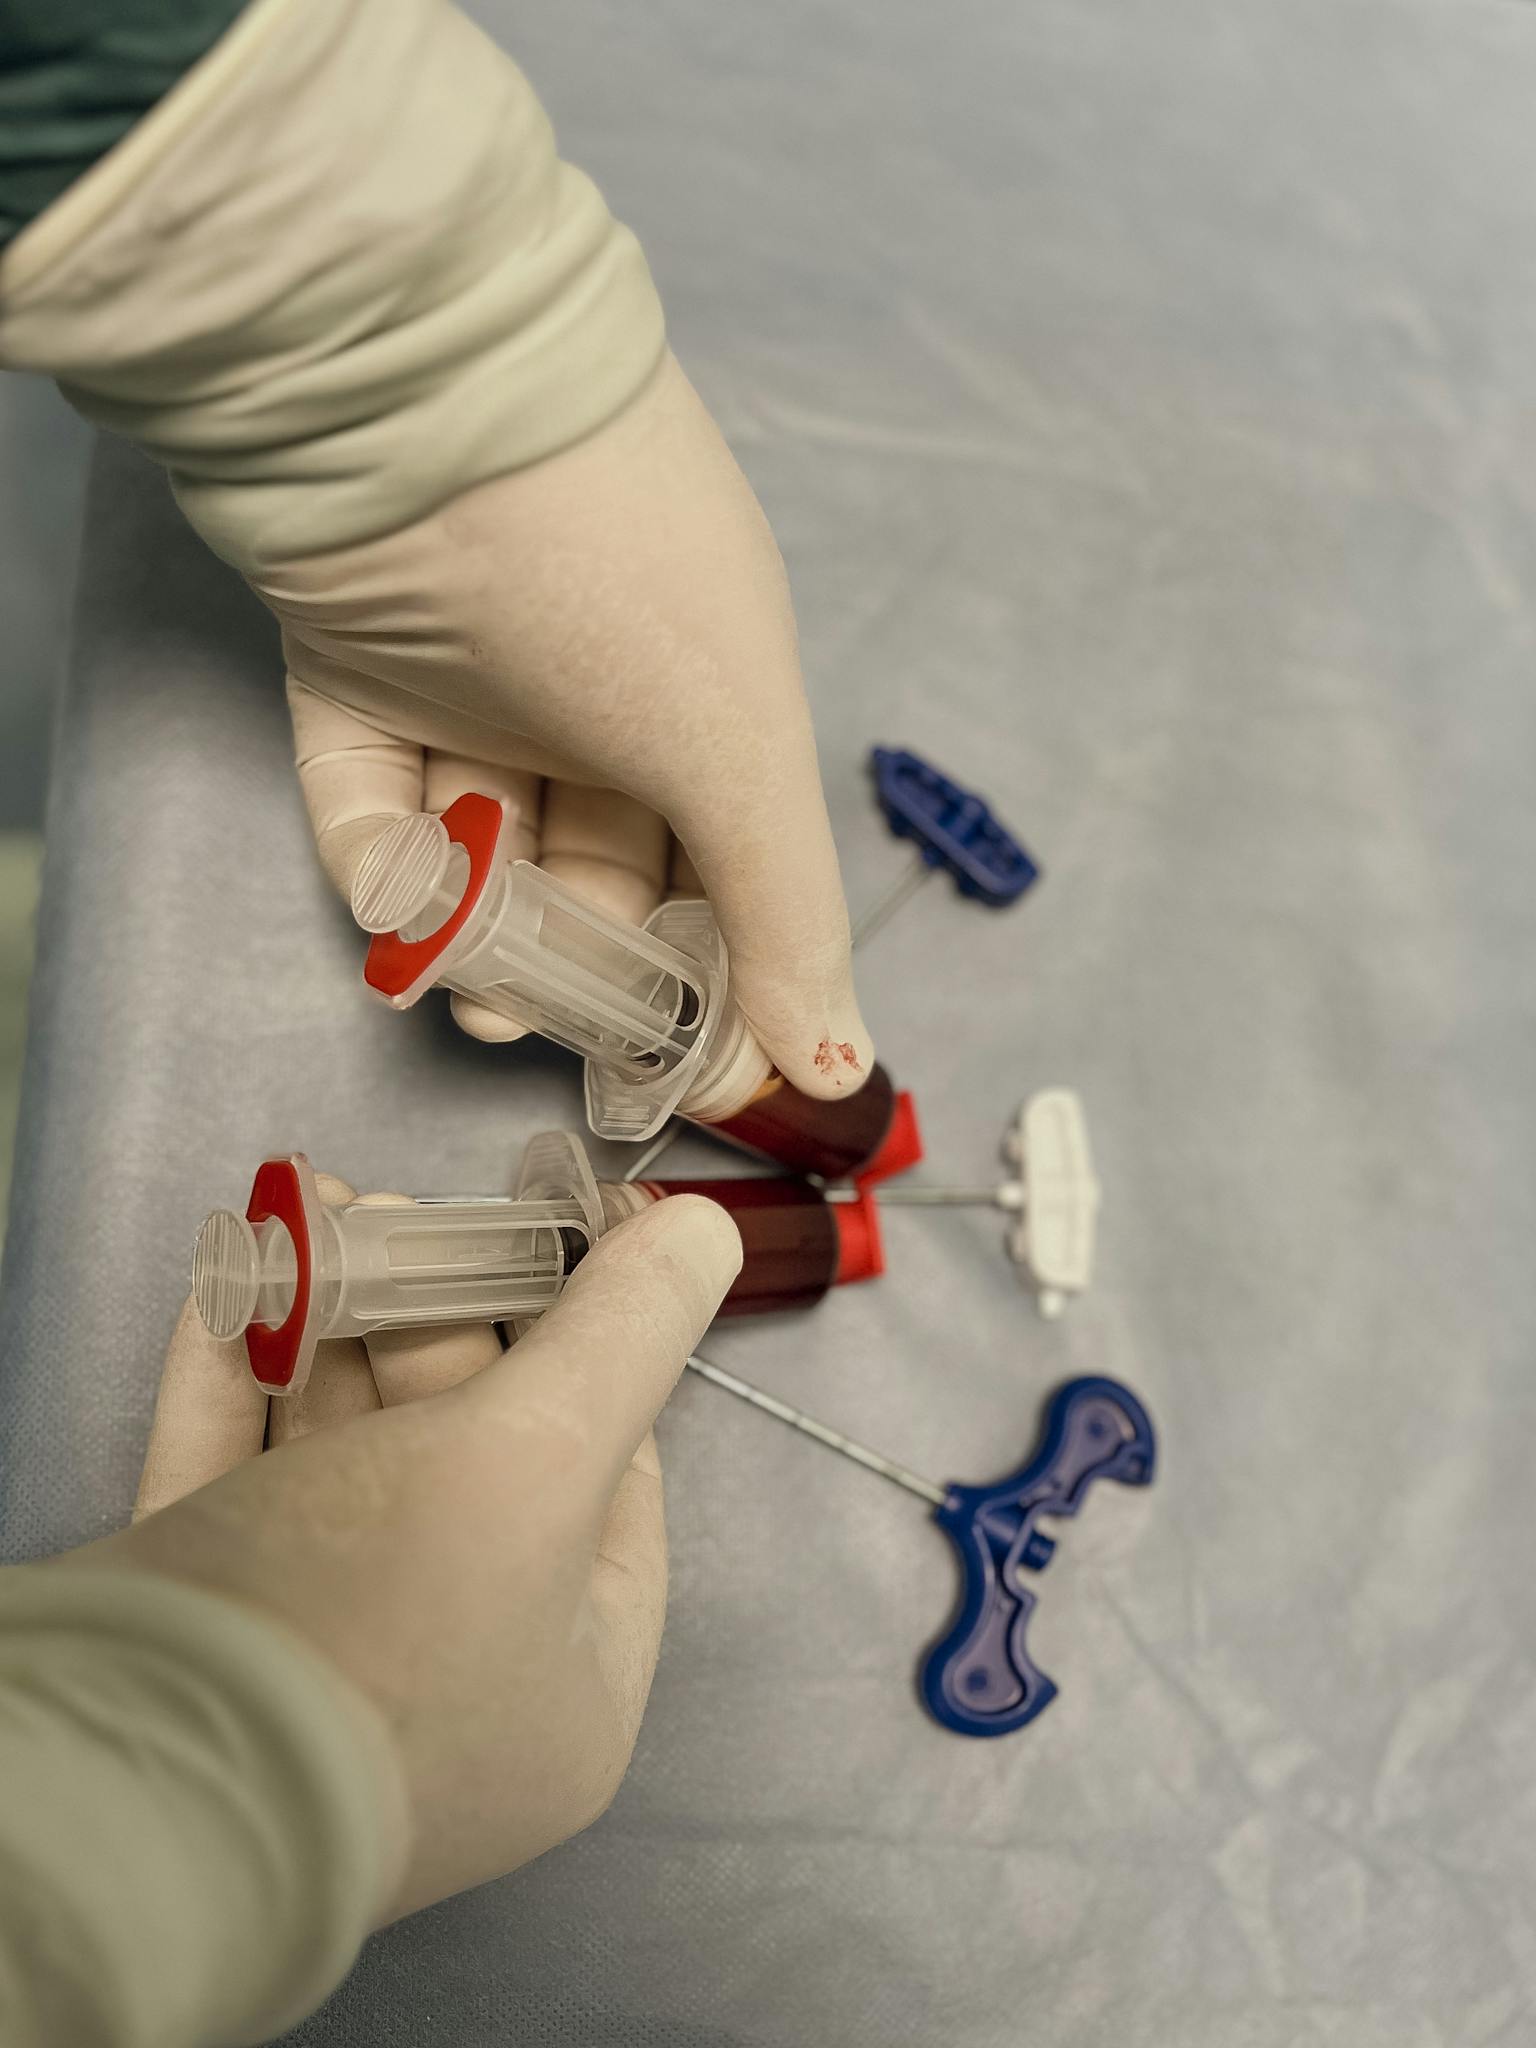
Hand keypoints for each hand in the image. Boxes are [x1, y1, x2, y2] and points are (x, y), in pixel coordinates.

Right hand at [70, 1178, 741, 1918]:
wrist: (122, 1771)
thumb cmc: (371, 1627)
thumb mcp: (536, 1458)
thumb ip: (624, 1337)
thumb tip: (709, 1234)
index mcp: (566, 1677)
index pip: (608, 1479)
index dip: (580, 1341)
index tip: (540, 1235)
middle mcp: (453, 1676)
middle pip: (468, 1452)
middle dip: (426, 1315)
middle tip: (389, 1218)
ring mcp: (321, 1656)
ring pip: (342, 1456)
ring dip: (327, 1325)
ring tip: (313, 1214)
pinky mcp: (203, 1627)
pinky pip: (233, 1477)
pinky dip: (237, 1376)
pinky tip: (237, 1285)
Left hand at [270, 352, 871, 1094]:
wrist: (411, 402)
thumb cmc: (615, 567)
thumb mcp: (733, 742)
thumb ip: (788, 912)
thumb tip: (840, 1071)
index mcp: (708, 689)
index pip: (716, 853)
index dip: (708, 961)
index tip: (686, 1065)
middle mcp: (597, 684)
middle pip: (592, 861)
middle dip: (576, 959)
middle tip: (545, 1028)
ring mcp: (470, 674)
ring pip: (480, 838)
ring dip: (480, 930)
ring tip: (475, 993)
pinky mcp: (354, 666)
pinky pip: (372, 791)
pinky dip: (387, 865)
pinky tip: (404, 915)